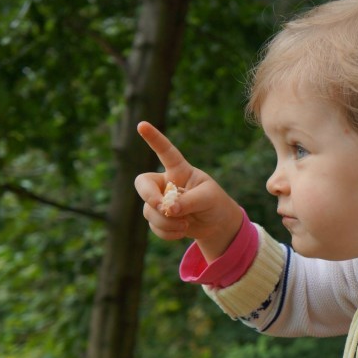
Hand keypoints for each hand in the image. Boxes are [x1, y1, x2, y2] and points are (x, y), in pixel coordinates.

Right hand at [134, 121, 242, 260]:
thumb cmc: (215, 204)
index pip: (166, 152)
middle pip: (142, 184)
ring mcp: (160, 201)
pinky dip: (166, 232)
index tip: (141, 124)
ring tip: (185, 225)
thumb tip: (167, 209)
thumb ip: (189, 201)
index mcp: (180, 170)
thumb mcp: (208, 199)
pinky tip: (181, 232)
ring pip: (149, 210)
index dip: (154, 138)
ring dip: (165, 221)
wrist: (217, 225)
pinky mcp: (159, 218)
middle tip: (162, 207)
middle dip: (149, 197)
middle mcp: (166, 183)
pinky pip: (153, 225)